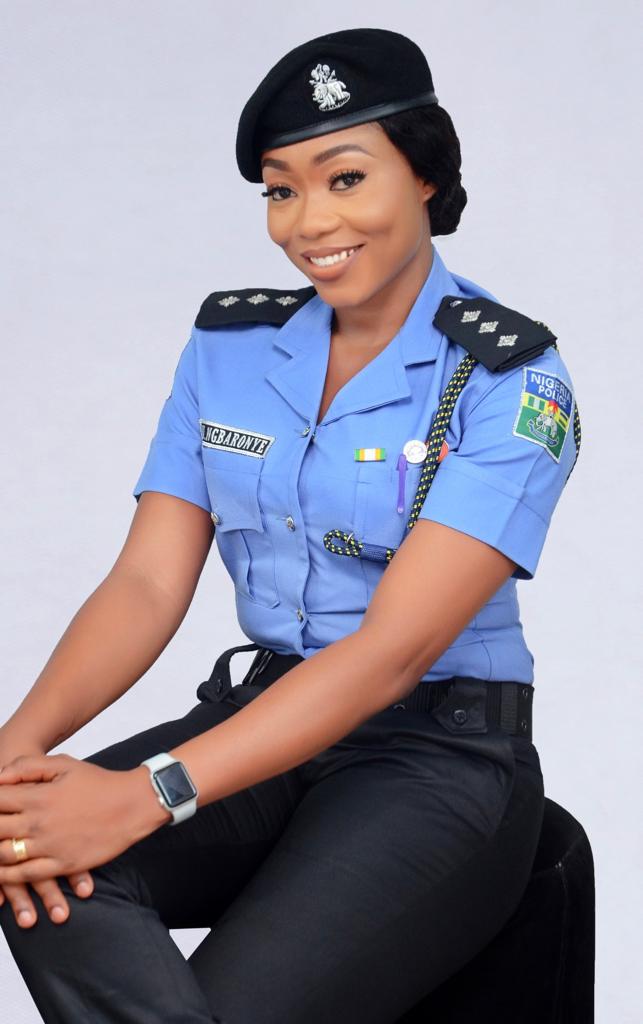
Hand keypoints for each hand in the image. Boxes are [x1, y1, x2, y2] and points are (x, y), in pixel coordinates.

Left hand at [0, 752, 167, 894]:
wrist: (133, 804)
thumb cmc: (99, 781)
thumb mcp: (64, 764)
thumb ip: (29, 767)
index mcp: (38, 796)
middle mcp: (39, 822)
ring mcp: (50, 846)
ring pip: (5, 855)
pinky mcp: (63, 864)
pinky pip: (26, 875)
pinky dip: (8, 877)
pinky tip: (1, 874)